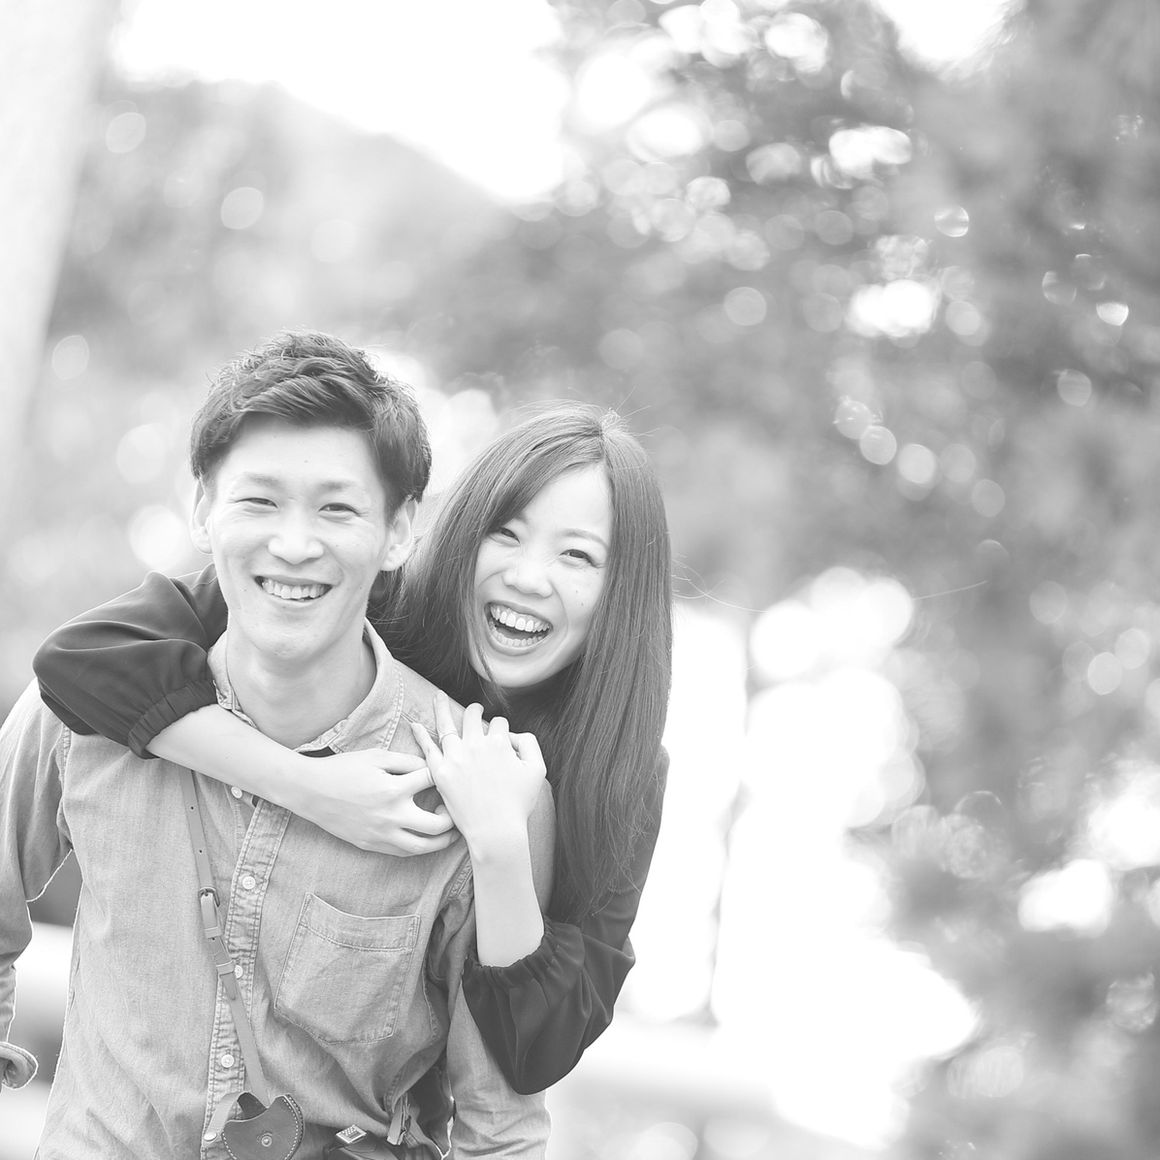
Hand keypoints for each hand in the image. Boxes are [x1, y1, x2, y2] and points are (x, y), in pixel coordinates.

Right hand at [290, 748, 458, 855]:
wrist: (311, 791)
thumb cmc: (344, 769)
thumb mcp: (376, 756)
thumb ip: (406, 761)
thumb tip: (430, 765)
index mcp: (394, 789)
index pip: (433, 782)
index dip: (442, 775)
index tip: (447, 774)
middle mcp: (391, 815)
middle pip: (437, 825)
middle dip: (451, 818)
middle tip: (454, 810)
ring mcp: (381, 834)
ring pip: (422, 847)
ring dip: (441, 842)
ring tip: (450, 833)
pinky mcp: (371, 845)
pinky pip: (402, 852)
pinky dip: (418, 847)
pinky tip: (424, 839)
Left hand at [410, 694, 546, 855]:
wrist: (496, 831)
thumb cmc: (518, 804)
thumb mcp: (537, 770)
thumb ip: (530, 744)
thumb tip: (513, 735)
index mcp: (499, 742)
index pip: (499, 723)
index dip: (502, 730)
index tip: (502, 739)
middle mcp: (475, 745)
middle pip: (472, 717)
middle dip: (475, 710)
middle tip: (475, 709)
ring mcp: (455, 758)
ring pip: (447, 725)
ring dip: (443, 707)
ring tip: (439, 696)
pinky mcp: (440, 774)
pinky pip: (427, 749)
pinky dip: (421, 735)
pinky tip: (415, 724)